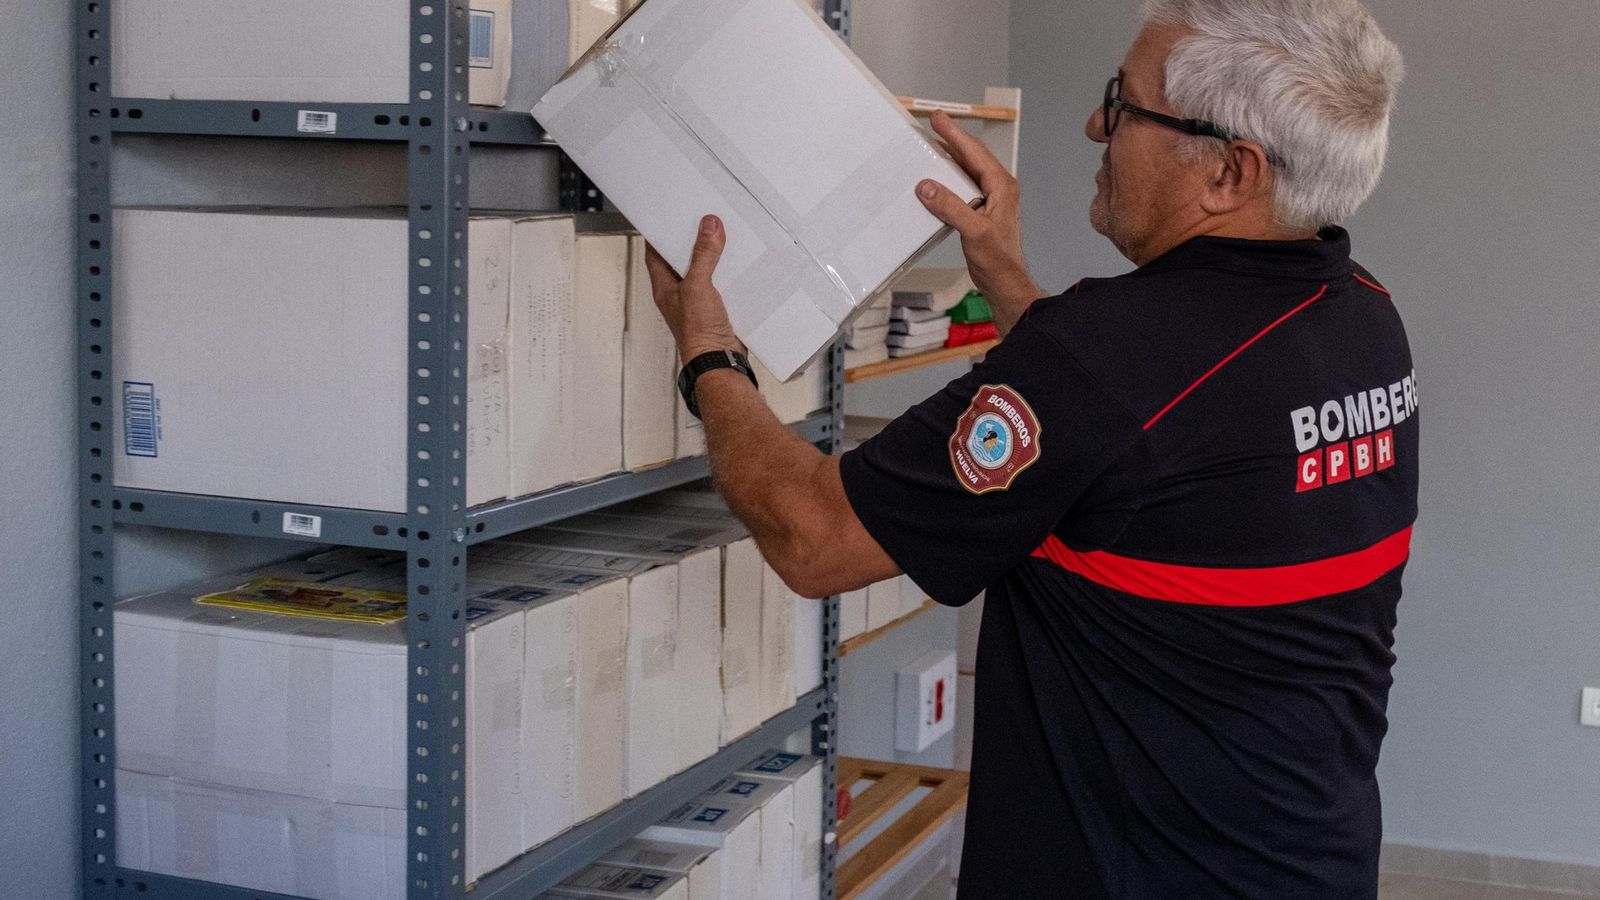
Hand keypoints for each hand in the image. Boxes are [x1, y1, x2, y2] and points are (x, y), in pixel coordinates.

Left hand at [644, 215, 744, 363]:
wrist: (720, 359)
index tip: (668, 217)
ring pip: (704, 271)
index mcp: (665, 287)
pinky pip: (722, 284)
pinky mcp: (717, 308)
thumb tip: (708, 227)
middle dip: (692, 242)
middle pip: (682, 260)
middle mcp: (680, 293)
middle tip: (702, 222)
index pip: (655, 254)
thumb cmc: (698, 333)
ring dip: (713, 257)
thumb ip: (703, 255)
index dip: (660, 234)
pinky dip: (729, 273)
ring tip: (722, 237)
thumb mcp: (697, 286)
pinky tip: (738, 264)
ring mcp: (698, 301)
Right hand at [917, 110, 1043, 324]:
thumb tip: (926, 186)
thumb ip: (951, 207)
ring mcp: (990, 200)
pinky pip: (963, 187)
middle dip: (952, 139)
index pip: (975, 153)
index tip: (938, 118)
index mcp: (1001, 186)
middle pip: (972, 157)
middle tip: (933, 123)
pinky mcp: (981, 212)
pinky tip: (936, 179)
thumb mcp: (973, 231)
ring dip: (950, 158)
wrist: (1005, 282)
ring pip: (968, 171)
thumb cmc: (997, 259)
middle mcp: (998, 188)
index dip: (955, 134)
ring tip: (932, 145)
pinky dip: (949, 179)